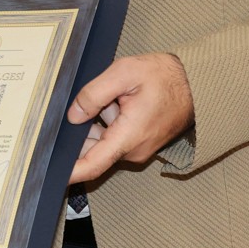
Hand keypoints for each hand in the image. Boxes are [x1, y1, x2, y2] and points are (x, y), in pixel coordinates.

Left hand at [67, 52, 193, 184]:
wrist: (197, 83)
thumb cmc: (165, 77)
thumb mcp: (124, 73)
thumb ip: (94, 94)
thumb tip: (73, 116)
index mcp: (129, 136)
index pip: (93, 164)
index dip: (70, 172)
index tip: (51, 174)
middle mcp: (133, 150)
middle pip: (93, 149)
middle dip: (83, 129)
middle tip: (82, 104)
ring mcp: (137, 148)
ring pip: (103, 140)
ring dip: (98, 120)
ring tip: (112, 94)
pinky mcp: (140, 143)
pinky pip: (115, 137)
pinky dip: (109, 121)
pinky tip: (117, 100)